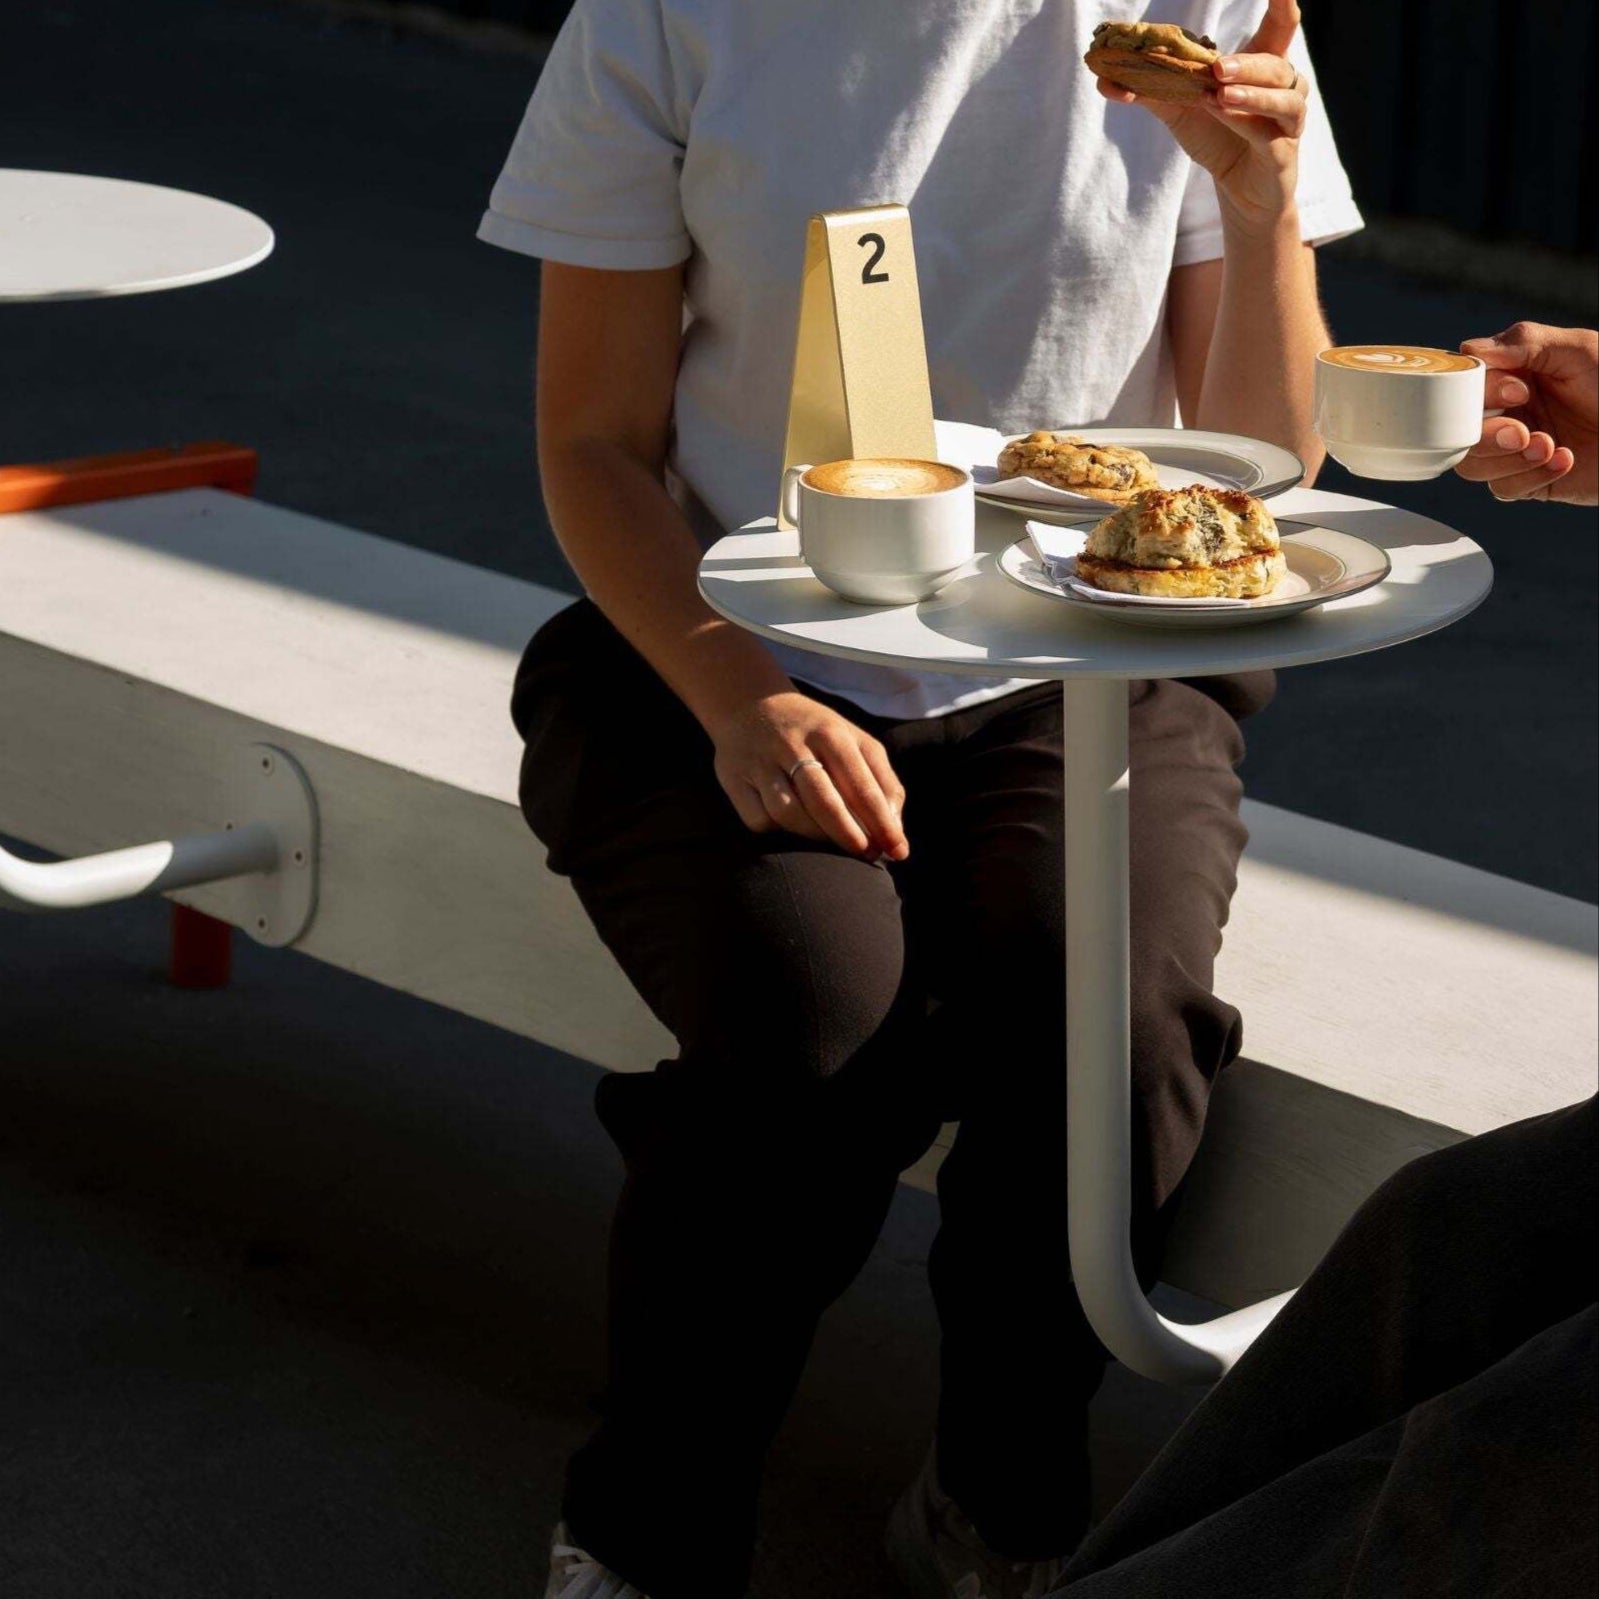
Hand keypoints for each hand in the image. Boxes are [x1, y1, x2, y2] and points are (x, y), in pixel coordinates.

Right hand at [708, 690, 908, 859]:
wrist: (749, 704)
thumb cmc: (814, 732)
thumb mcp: (853, 740)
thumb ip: (881, 780)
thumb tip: (894, 829)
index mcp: (830, 733)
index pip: (861, 785)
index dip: (882, 823)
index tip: (898, 850)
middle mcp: (792, 744)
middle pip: (824, 802)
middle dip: (850, 835)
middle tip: (867, 854)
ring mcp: (759, 762)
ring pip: (789, 814)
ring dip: (816, 836)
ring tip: (832, 841)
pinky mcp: (734, 779)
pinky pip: (759, 820)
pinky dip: (779, 829)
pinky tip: (794, 825)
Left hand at [1096, 0, 1306, 235]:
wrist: (1238, 189)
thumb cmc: (1217, 138)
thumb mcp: (1181, 109)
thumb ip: (1150, 90)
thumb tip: (1104, 80)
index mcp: (1264, 67)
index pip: (1281, 28)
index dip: (1282, 7)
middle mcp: (1284, 87)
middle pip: (1274, 63)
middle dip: (1247, 63)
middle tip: (1218, 66)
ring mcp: (1288, 119)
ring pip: (1280, 97)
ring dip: (1251, 93)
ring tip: (1220, 93)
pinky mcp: (1283, 153)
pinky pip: (1270, 133)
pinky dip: (1248, 122)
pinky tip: (1226, 115)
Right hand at [1454, 323, 1597, 504]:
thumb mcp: (1578, 349)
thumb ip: (1523, 341)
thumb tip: (1470, 349)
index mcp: (1511, 377)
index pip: (1464, 387)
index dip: (1479, 393)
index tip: (1517, 391)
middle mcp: (1506, 413)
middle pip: (1458, 432)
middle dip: (1488, 435)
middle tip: (1523, 432)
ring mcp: (1514, 449)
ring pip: (1472, 465)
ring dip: (1508, 459)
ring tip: (1549, 447)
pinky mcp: (1526, 481)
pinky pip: (1503, 488)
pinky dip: (1532, 476)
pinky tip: (1564, 461)